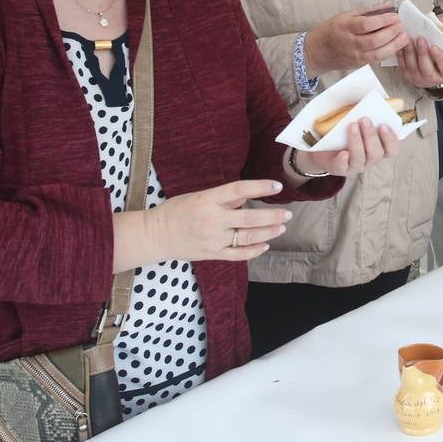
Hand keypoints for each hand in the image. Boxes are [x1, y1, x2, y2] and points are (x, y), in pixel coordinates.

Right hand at [148, 179, 290, 261]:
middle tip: (287, 214)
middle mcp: (212, 220)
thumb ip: (225, 197)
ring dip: (268, 232)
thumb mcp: (199, 196)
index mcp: (208, 200)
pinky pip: (238, 254)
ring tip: (281, 227)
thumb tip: (248, 193)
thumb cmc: (176, 211)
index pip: (239, 190)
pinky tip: (265, 245)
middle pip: (249, 218)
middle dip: (272, 216)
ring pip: (248, 237)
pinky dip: (254, 251)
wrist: (154, 236)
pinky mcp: (212, 254)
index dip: (260, 187)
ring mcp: (213, 239)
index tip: (277, 186)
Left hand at [289, 116, 402, 176]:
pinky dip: (344, 159)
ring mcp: (355, 166)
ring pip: (361, 158)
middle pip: (377, 153)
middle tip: (364, 119)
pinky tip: (343, 152)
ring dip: (357, 141)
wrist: (322, 149)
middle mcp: (369, 159)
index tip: (384, 124)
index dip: (391, 139)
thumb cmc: (344, 133)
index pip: (392, 149)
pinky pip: (343, 167)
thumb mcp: (356, 122)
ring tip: (351, 125)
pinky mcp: (339, 169)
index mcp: (378, 149)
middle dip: (371, 135)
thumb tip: (370, 93)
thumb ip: (365, 113)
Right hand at [304, 9, 405, 77]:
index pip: (366, 24)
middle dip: (391, 32)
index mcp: (344, 27)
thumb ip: (366, 11)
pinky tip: (396, 46)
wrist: (316, 52)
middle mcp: (349, 43)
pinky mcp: (358, 64)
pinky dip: (388, 53)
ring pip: (377, 53)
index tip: (394, 15)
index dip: (383, 20)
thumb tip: (386, 6)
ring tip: (404, 37)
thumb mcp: (344, 15)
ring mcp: (354, 55)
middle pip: (374, 40)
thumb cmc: (330, 31)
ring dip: (394, 45)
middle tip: (401, 25)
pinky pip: (375, 60)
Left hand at [396, 33, 442, 88]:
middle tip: (420, 39)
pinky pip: (403, 66)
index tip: (435, 47)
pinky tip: (401, 45)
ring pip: (413, 68)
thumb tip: (442, 20)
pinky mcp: (408, 76)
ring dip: (410, 53)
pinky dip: (401, 55)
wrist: (434, 70)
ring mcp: (420, 79)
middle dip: (423, 53)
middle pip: (427, 69)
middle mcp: (434, 78)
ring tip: (409, 40)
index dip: (440, 57)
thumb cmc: (442, 56)